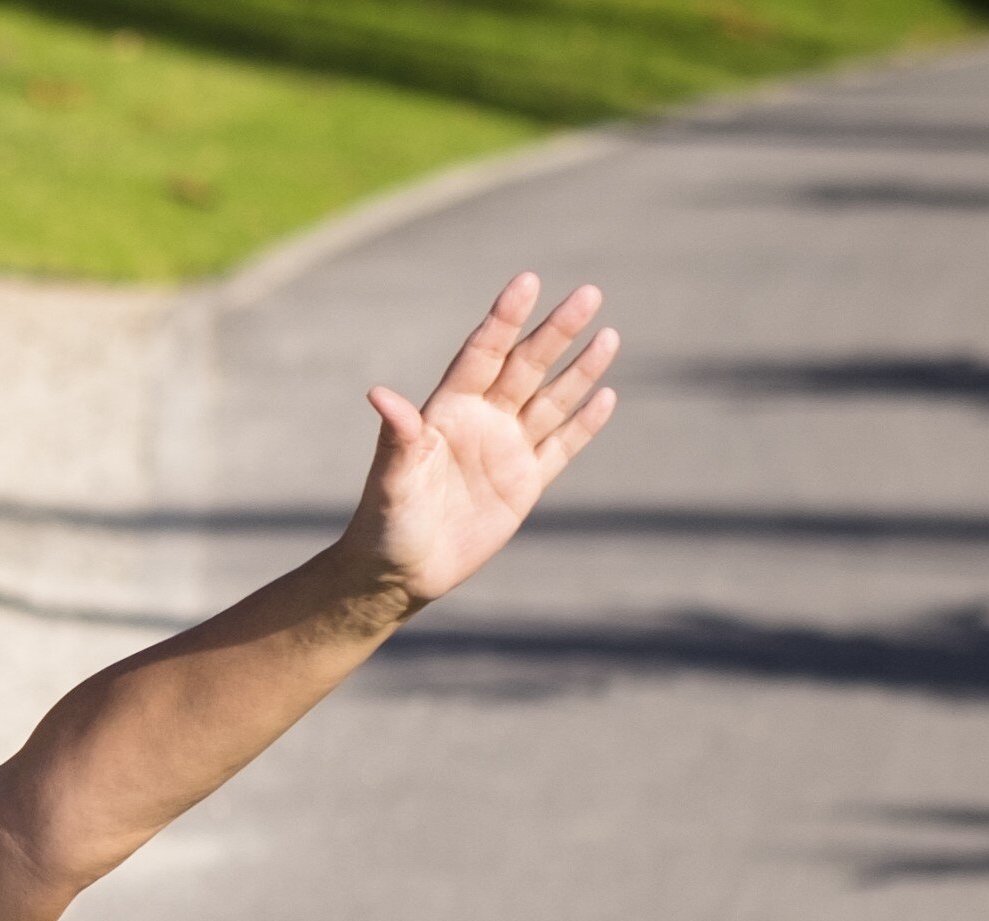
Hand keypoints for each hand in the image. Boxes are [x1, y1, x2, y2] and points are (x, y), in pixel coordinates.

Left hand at [344, 272, 621, 607]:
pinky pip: (562, 446)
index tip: (528, 281)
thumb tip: (380, 394)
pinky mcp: (525, 483)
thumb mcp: (391, 480)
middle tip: (589, 293)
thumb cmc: (385, 523)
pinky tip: (607, 395)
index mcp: (446, 412)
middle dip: (556, 331)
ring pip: (551, 400)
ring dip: (580, 369)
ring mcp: (506, 450)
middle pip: (526, 367)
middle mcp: (481, 422)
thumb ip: (396, 438)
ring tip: (608, 334)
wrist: (400, 573)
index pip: (482, 354)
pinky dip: (584, 423)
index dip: (505, 319)